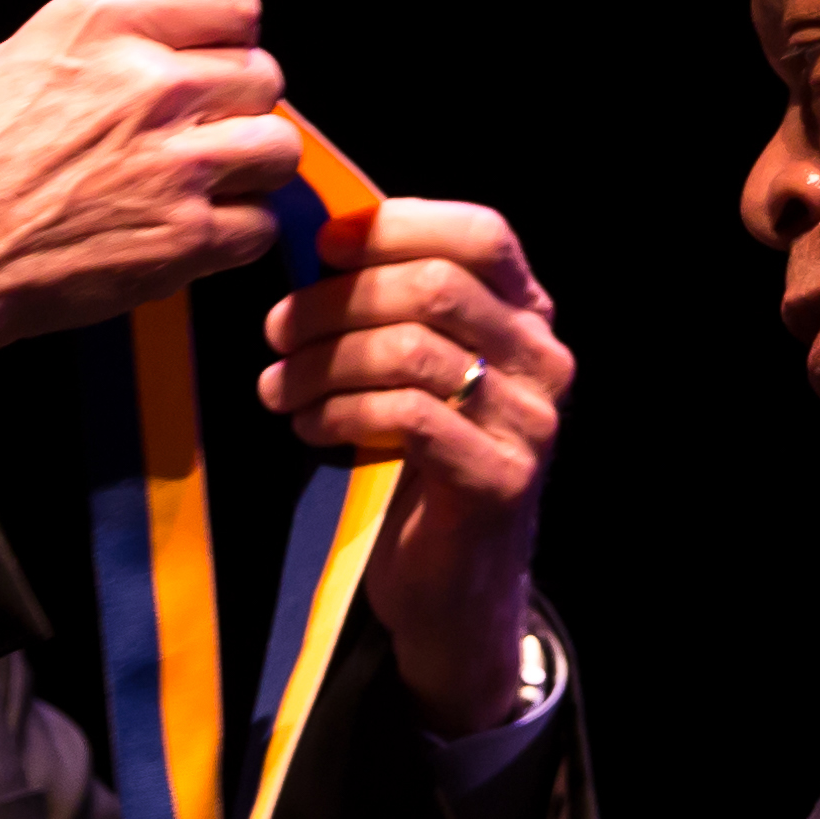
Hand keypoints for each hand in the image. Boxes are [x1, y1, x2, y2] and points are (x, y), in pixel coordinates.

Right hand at [0, 0, 304, 367]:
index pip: (233, 0)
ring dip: (251, 169)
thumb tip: (91, 68)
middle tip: (204, 134)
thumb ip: (67, 58)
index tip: (212, 61)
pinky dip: (235, 236)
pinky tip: (191, 236)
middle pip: (265, 75)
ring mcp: (176, 162)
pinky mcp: (185, 239)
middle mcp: (150, 83)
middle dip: (240, 106)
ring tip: (208, 185)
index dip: (228, 36)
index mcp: (102, 23)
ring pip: (279, 149)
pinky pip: (259, 227)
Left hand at [255, 200, 576, 734]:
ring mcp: (529, 422)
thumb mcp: (416, 374)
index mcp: (529, 319)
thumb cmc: (421, 470)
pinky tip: (309, 427)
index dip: (396, 226)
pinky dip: (343, 412)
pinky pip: (408, 416)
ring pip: (414, 350)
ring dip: (325, 362)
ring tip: (278, 387)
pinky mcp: (500, 478)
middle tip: (276, 331)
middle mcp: (544, 362)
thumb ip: (397, 311)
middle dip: (338, 301)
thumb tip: (325, 242)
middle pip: (436, 287)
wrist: (456, 592)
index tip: (321, 246)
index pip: (480, 235)